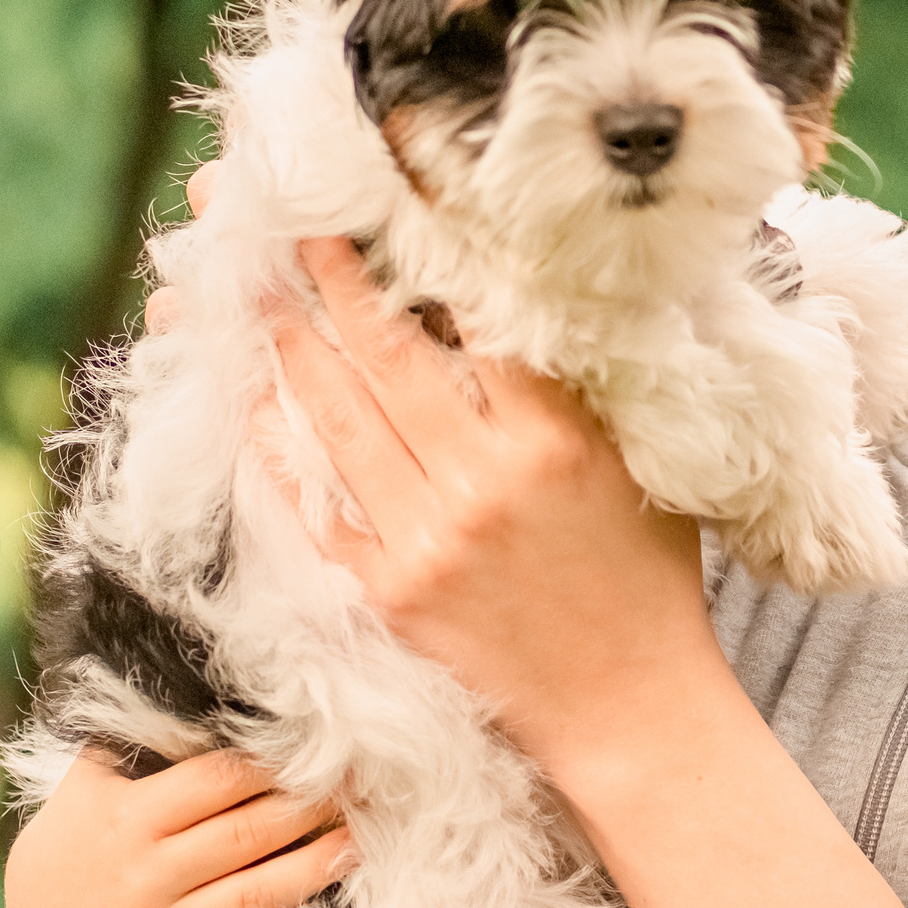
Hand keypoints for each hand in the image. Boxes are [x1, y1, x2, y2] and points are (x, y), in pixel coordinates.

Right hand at [4, 749, 352, 907]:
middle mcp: (145, 877)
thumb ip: (146, 737)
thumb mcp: (95, 777)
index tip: (324, 749)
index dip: (277, 764)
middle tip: (360, 787)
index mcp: (131, 818)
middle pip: (249, 836)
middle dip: (311, 808)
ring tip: (356, 841)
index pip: (220, 781)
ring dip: (314, 868)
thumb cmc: (82, 833)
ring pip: (254, 897)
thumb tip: (207, 688)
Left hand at [269, 235, 712, 766]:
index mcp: (556, 438)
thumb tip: (531, 303)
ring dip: (296, 350)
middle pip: (391, 355)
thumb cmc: (648, 578)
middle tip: (302, 229)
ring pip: (341, 421)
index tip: (401, 203)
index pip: (481, 317)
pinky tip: (259, 405)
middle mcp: (484, 479)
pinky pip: (317, 506)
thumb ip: (585, 390)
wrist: (627, 704)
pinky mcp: (388, 589)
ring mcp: (427, 537)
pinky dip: (283, 451)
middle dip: (340, 284)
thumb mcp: (640, 465)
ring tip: (267, 297)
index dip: (434, 252)